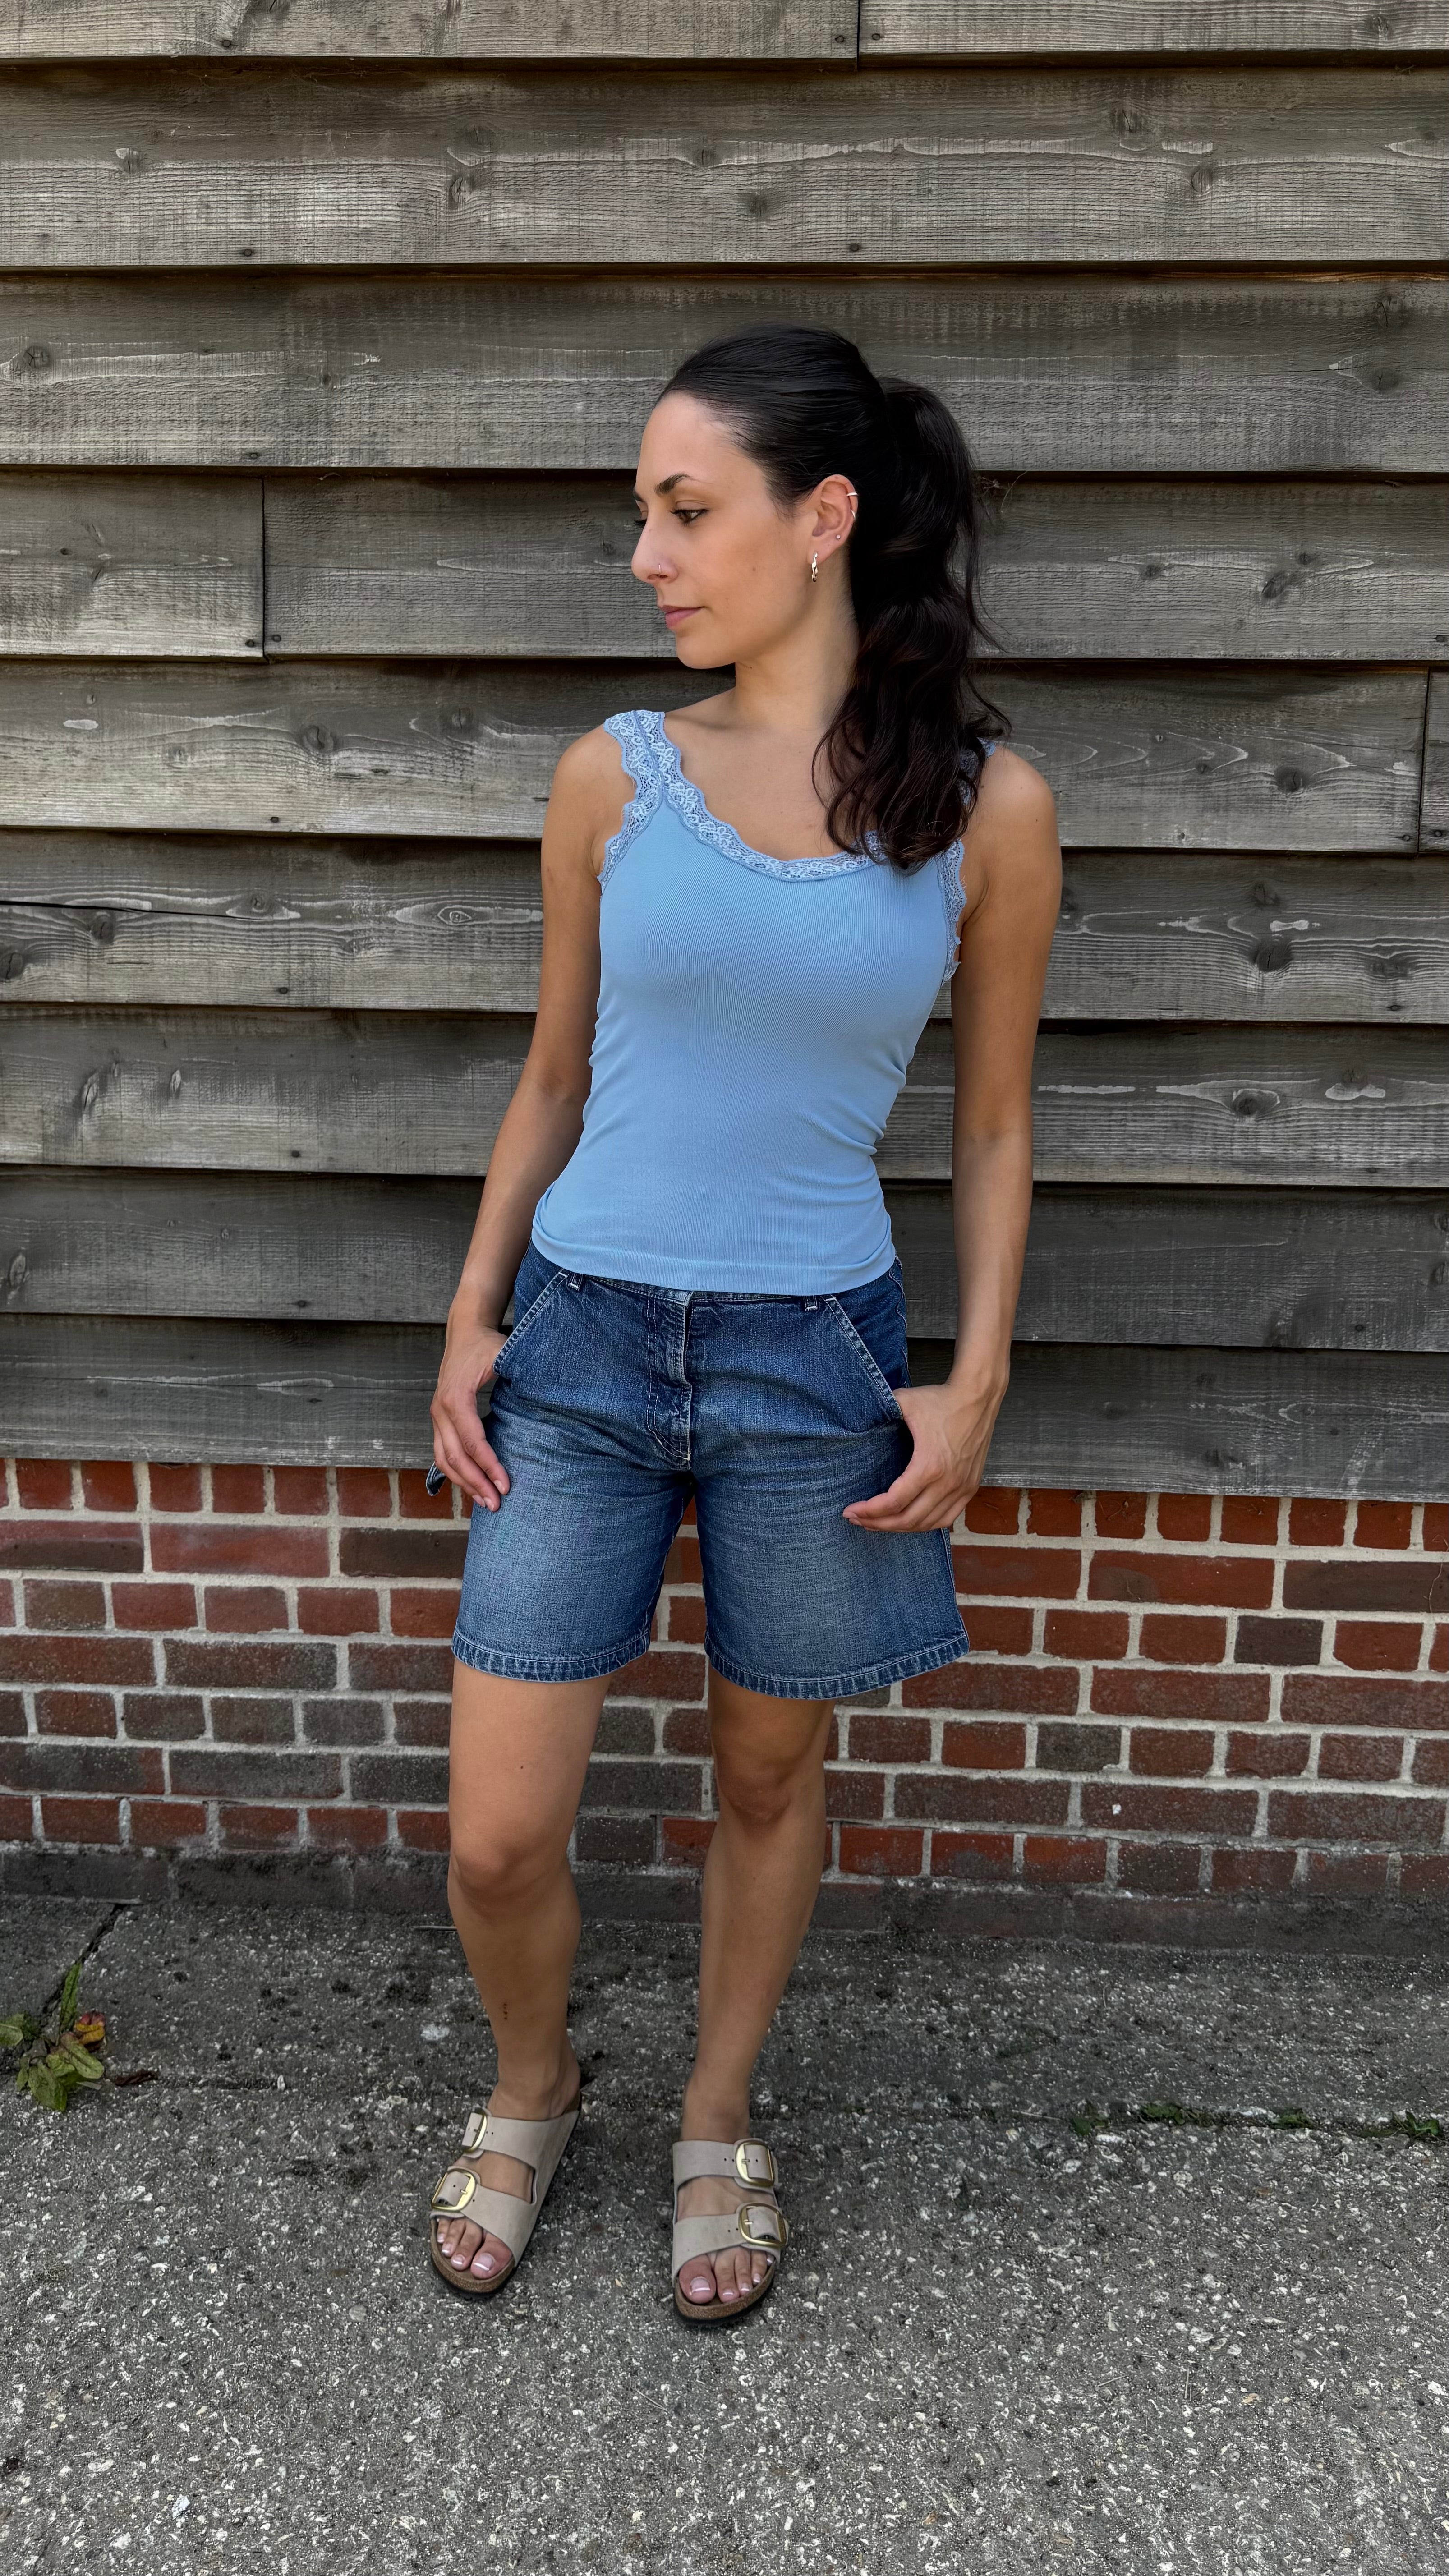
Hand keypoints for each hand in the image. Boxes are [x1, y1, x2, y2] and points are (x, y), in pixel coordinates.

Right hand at [429, 1319, 511, 1511]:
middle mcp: (440, 1409)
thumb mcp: (505, 1355)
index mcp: (456, 1397)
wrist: (465, 1331)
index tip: (506, 1485)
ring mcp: (436, 1416)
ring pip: (444, 1459)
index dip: (489, 1465)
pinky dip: (456, 1473)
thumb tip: (550, 1399)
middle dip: (476, 1483)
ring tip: (486, 1502)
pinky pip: (443, 1453)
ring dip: (464, 1483)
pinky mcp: (439, 1420)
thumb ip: (522, 1376)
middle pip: (455, 1456)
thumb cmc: (487, 1345)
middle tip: (497, 1504)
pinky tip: (472, 1486)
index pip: (473, 1441)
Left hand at [841, 1377, 1004, 1533]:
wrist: (978, 1397)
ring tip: (878, 1523)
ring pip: (927, 1523)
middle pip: (908, 1519)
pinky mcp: (970, 1487)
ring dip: (900, 1527)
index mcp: (929, 1466)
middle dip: (879, 1524)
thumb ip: (878, 1411)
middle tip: (858, 1520)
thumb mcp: (904, 1402)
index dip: (869, 1511)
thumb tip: (855, 1419)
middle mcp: (948, 1483)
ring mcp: (961, 1488)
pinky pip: (947, 1518)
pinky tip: (909, 1521)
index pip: (894, 1502)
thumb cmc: (942, 1400)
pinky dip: (926, 1525)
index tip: (850, 1510)